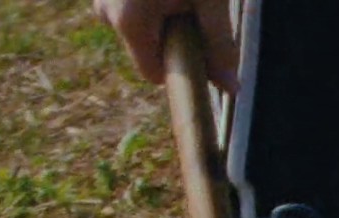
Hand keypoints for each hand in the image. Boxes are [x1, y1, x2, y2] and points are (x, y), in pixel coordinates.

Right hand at [92, 0, 238, 92]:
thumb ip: (219, 45)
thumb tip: (231, 89)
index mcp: (129, 22)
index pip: (154, 75)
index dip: (180, 65)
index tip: (199, 44)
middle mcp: (106, 12)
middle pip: (147, 49)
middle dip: (172, 33)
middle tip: (193, 2)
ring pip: (138, 26)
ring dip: (162, 13)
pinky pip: (129, 6)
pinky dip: (150, 0)